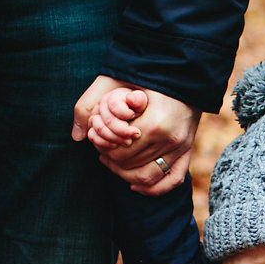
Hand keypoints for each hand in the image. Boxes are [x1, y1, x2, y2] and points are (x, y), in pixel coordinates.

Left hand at [73, 76, 197, 194]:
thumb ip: (91, 103)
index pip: (120, 151)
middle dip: (112, 161)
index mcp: (155, 123)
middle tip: (102, 153)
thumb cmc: (148, 75)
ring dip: (126, 175)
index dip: (104, 149)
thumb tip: (76, 135)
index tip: (97, 140)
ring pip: (148, 177)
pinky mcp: (188, 152)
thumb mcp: (118, 82)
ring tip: (114, 164)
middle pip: (131, 165)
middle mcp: (170, 139)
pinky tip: (135, 184)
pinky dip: (152, 188)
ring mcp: (181, 148)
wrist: (184, 75)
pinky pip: (172, 181)